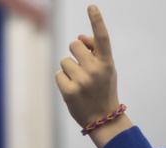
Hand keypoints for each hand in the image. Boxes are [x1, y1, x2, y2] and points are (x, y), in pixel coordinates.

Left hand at [55, 5, 131, 147]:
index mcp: (107, 63)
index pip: (102, 38)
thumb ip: (94, 52)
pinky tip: (72, 90)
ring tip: (79, 84)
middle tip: (82, 69)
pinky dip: (62, 80)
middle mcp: (96, 69)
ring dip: (68, 70)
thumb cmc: (102, 89)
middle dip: (74, 53)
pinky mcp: (69, 91)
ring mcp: (82, 81)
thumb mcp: (105, 69)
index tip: (91, 6)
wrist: (103, 118)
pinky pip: (58, 74)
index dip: (96, 21)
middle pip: (73, 45)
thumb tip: (77, 37)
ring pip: (64, 61)